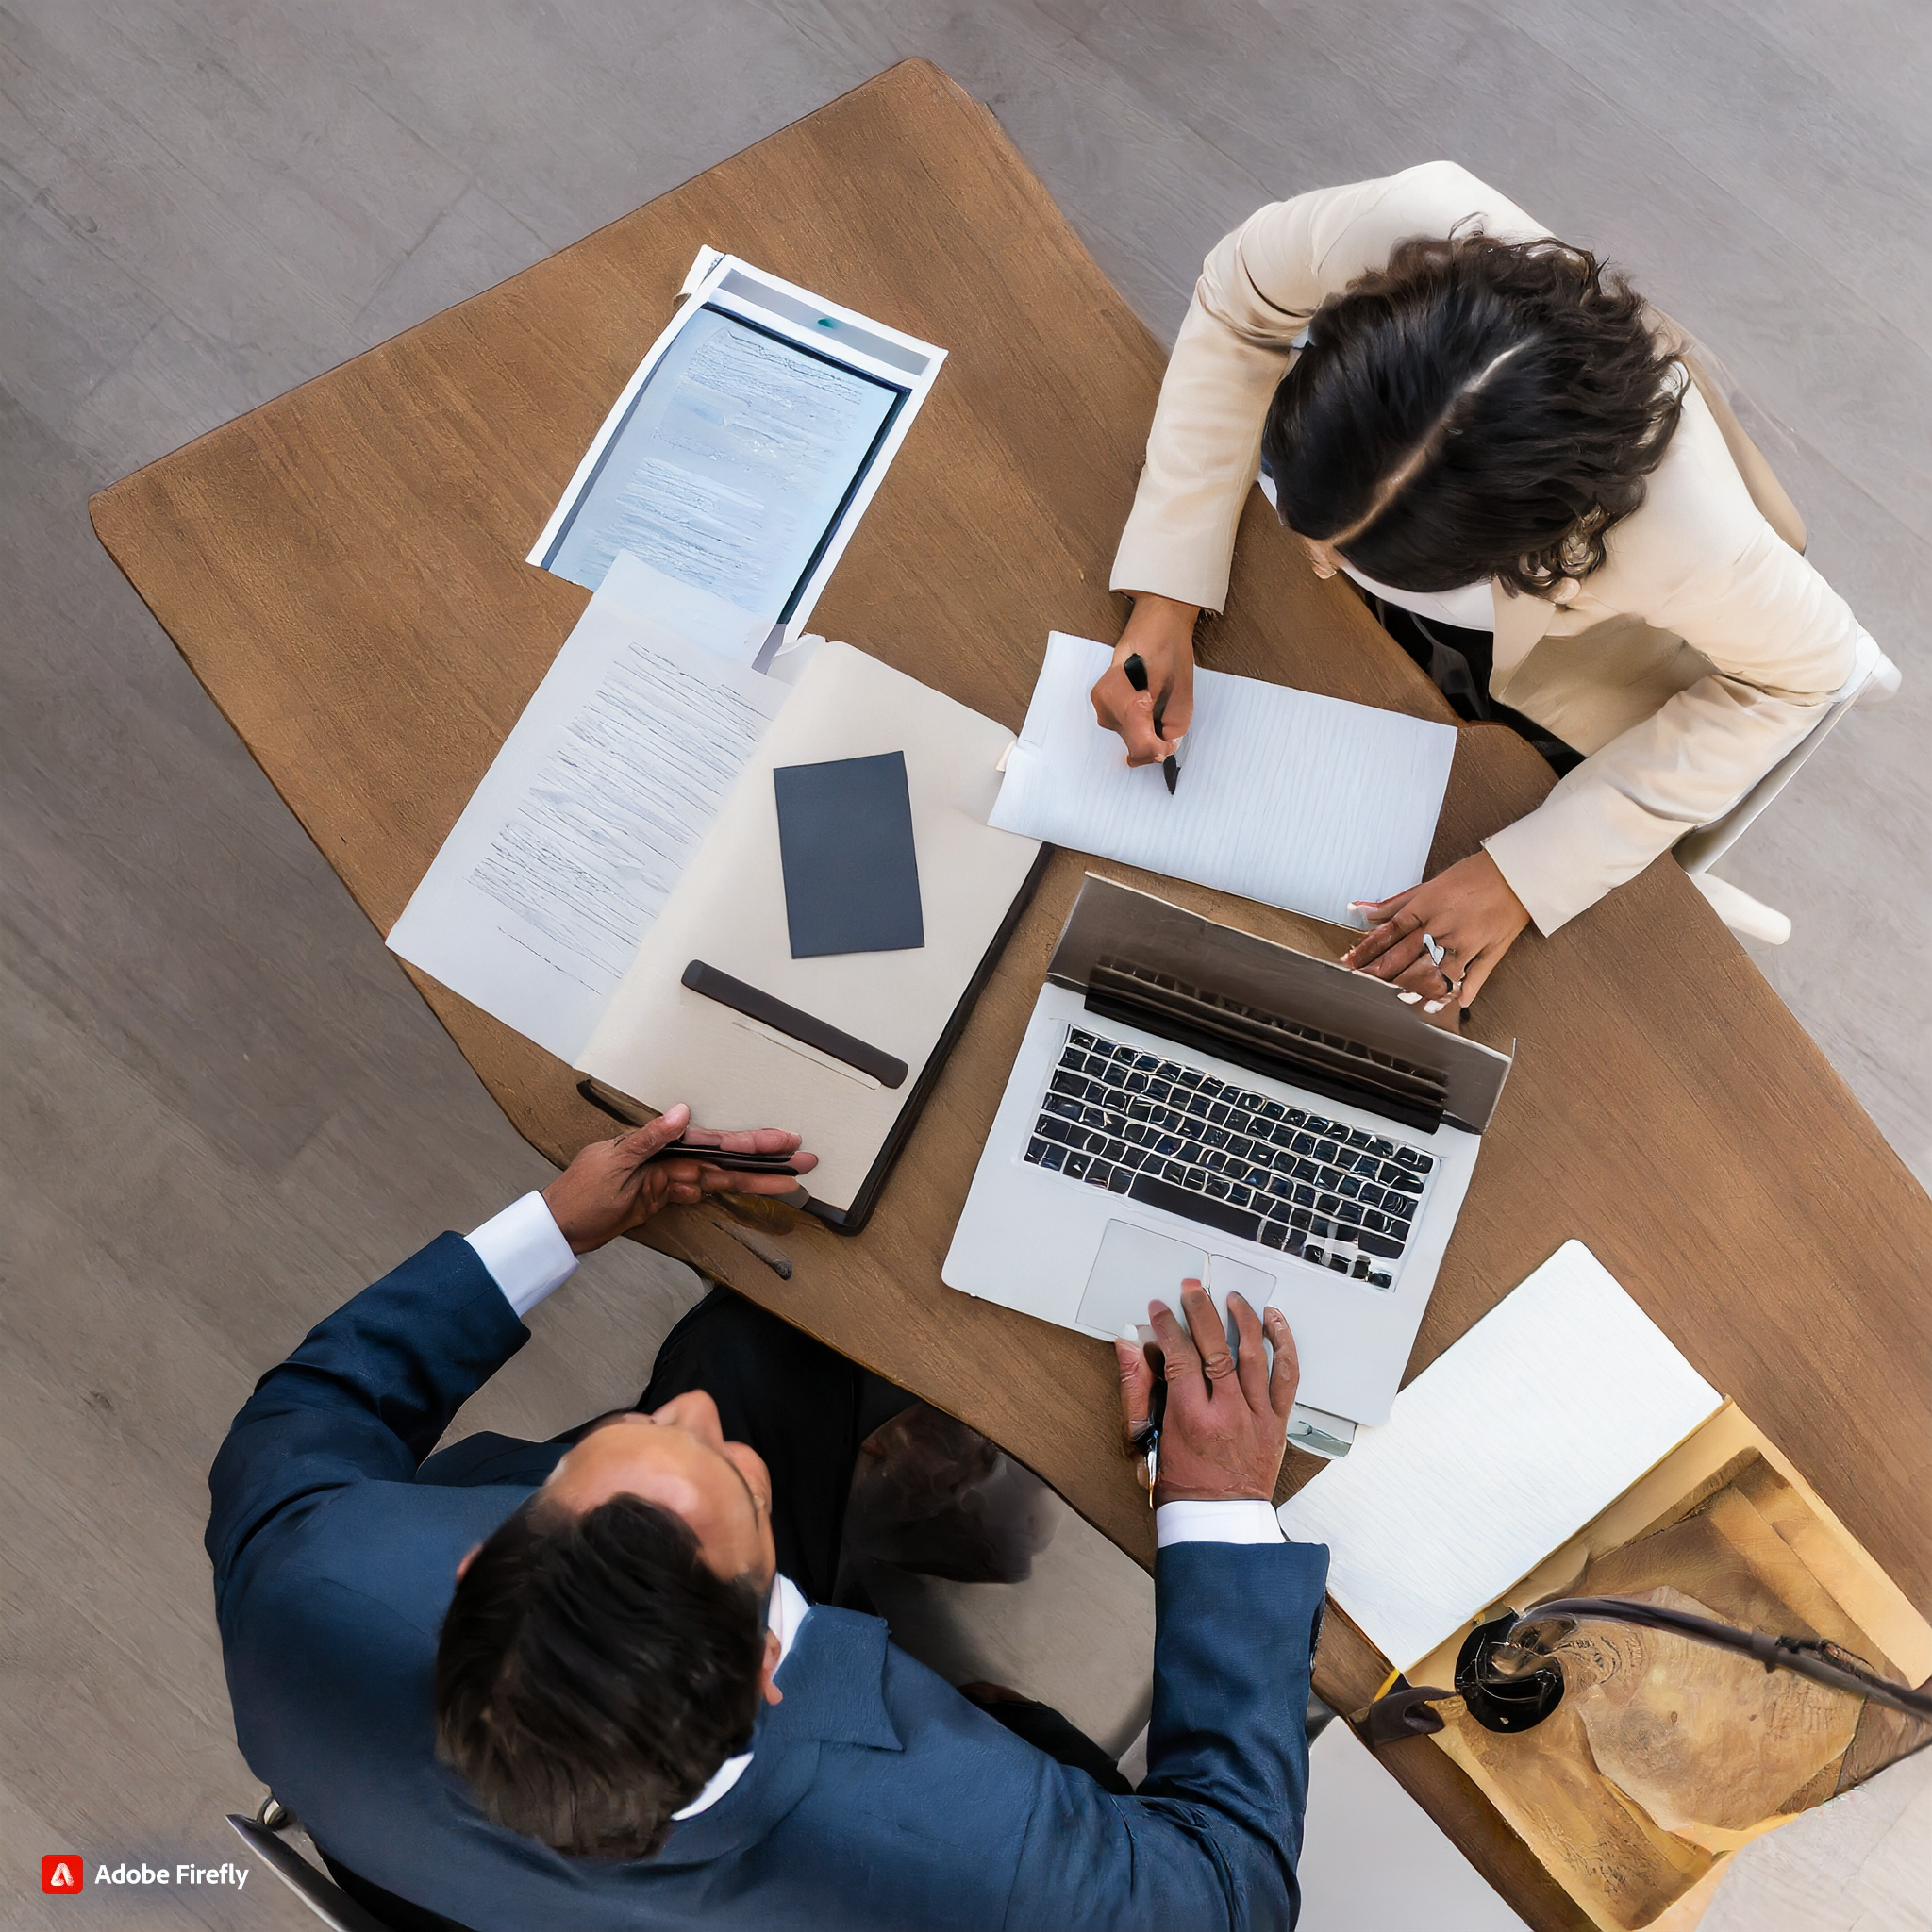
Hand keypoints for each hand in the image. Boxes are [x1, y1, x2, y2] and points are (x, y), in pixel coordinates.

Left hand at [541, 1104, 815, 1254]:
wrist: (561, 1226)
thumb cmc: (581, 1193)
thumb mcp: (613, 1162)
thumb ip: (650, 1138)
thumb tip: (682, 1111)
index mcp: (662, 1144)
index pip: (716, 1143)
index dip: (751, 1143)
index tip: (783, 1141)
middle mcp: (672, 1158)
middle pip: (728, 1159)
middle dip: (767, 1159)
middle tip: (804, 1158)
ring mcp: (671, 1177)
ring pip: (723, 1177)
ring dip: (756, 1179)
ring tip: (792, 1181)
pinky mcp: (665, 1195)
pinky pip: (705, 1190)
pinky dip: (729, 1190)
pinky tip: (755, 1189)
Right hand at [1089, 592, 1197, 766]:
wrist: (1155, 623)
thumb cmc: (1169, 648)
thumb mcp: (1184, 691)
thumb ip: (1175, 725)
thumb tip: (1165, 745)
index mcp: (1126, 694)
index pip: (1139, 743)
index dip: (1157, 750)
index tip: (1168, 745)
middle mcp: (1106, 700)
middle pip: (1131, 743)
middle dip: (1153, 740)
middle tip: (1166, 719)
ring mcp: (1100, 701)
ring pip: (1126, 737)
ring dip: (1144, 731)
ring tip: (1154, 703)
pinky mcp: (1099, 701)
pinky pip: (1120, 726)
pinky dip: (1135, 723)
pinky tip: (1143, 703)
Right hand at [1115, 1283, 1297, 1503]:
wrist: (1219, 1520)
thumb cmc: (1180, 1483)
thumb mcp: (1146, 1439)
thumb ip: (1137, 1388)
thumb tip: (1129, 1346)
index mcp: (1191, 1420)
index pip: (1179, 1357)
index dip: (1166, 1327)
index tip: (1158, 1309)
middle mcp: (1228, 1413)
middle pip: (1216, 1348)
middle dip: (1200, 1312)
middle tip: (1191, 1289)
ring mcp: (1257, 1416)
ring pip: (1254, 1354)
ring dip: (1242, 1319)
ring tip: (1231, 1297)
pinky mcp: (1277, 1421)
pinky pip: (1286, 1375)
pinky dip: (1283, 1344)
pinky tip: (1273, 1321)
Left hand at [1341, 849, 1529, 1010]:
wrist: (1516, 873)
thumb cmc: (1473, 876)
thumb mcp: (1430, 885)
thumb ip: (1395, 903)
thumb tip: (1362, 909)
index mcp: (1427, 907)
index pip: (1389, 932)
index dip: (1367, 949)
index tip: (1350, 963)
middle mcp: (1443, 926)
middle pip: (1406, 955)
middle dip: (1382, 972)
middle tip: (1364, 985)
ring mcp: (1466, 941)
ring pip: (1434, 971)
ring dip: (1414, 988)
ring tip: (1397, 1000)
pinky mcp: (1488, 952)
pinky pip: (1473, 977)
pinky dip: (1459, 993)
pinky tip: (1444, 1005)